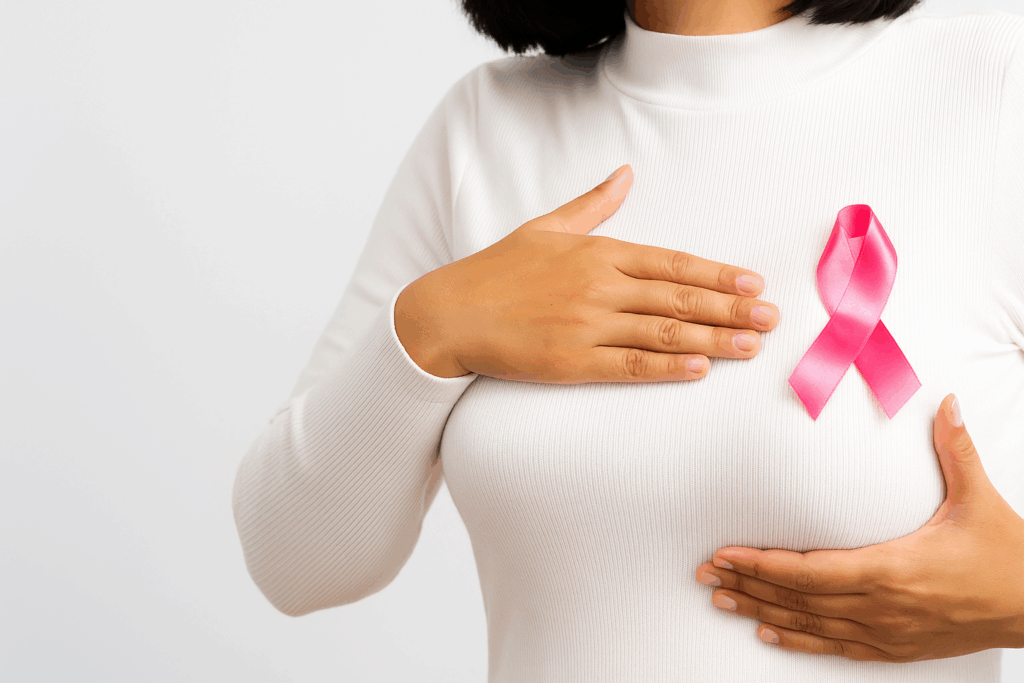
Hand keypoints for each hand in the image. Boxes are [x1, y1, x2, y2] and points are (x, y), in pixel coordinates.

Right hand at [399, 164, 778, 380]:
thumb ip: (592, 204)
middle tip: (772, 318)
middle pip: (678, 296)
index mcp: (597, 252)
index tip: (753, 283)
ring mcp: (585, 325)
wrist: (449, 312)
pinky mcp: (570, 361)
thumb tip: (625, 173)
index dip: (717, 274)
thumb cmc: (496, 270)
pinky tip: (699, 369)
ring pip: (663, 331)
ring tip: (751, 346)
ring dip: (713, 339)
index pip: (672, 262)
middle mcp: (598, 286)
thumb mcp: (545, 227)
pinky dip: (667, 367)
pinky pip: (628, 364)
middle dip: (731, 308)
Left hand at [694, 393, 1023, 661]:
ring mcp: (887, 632)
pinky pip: (836, 647)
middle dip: (747, 585)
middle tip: (704, 574)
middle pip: (798, 599)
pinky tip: (769, 634)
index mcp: (893, 568)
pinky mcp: (895, 647)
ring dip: (762, 612)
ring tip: (722, 600)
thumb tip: (945, 402)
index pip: (810, 570)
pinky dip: (799, 640)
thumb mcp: (980, 500)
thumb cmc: (1007, 557)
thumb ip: (955, 450)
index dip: (762, 565)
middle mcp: (882, 606)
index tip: (725, 554)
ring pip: (810, 625)